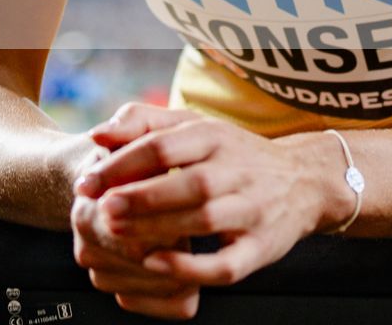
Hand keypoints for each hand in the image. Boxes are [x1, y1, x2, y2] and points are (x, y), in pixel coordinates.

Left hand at [74, 102, 337, 293]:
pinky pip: (227, 264)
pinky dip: (191, 267)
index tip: (87, 182)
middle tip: (102, 209)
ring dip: (158, 229)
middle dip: (139, 197)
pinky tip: (157, 264)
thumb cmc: (232, 154)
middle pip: (186, 182)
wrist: (304, 181)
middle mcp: (236, 170)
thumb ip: (143, 124)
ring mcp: (252, 210)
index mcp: (214, 136)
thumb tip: (99, 135)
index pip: (163, 144)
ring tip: (118, 233)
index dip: (121, 164)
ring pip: (204, 220)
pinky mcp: (262, 248)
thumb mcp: (194, 126)